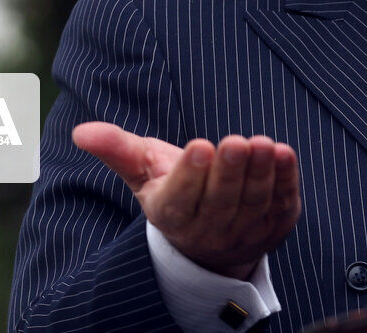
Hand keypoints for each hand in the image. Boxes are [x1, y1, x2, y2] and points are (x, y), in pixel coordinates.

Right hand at [72, 122, 300, 279]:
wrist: (212, 235)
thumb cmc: (175, 190)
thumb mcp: (144, 171)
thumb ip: (117, 149)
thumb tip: (81, 131)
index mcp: (173, 215)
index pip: (181, 198)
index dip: (190, 175)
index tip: (199, 147)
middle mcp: (208, 230)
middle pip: (221, 201)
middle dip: (229, 171)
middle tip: (235, 142)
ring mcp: (245, 232)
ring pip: (253, 203)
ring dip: (260, 174)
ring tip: (263, 144)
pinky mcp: (276, 226)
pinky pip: (282, 203)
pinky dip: (286, 181)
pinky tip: (285, 154)